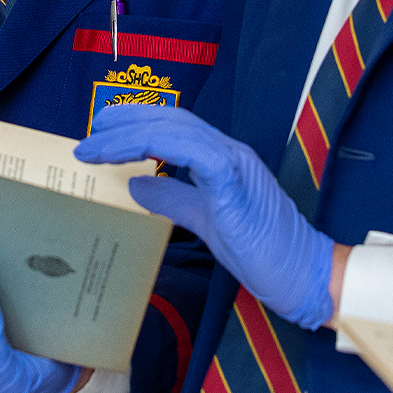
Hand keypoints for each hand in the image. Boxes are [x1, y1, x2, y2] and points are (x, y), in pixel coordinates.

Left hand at [75, 105, 333, 329]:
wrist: (303, 273)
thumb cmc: (261, 249)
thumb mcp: (204, 219)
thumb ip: (173, 197)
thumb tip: (136, 183)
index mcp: (219, 156)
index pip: (171, 125)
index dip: (134, 121)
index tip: (100, 133)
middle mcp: (226, 150)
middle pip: (169, 119)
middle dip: (124, 121)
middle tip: (88, 134)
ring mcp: (233, 163)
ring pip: (177, 131)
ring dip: (131, 136)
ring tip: (97, 147)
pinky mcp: (236, 184)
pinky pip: (197, 155)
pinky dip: (164, 150)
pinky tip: (136, 161)